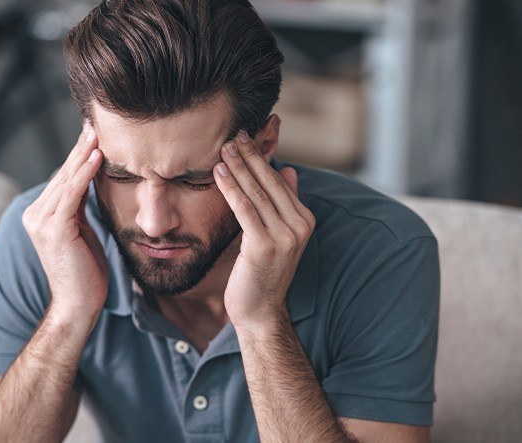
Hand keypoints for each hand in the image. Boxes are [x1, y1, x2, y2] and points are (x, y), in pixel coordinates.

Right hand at [22, 123, 107, 319]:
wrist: (79, 304)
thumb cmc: (86, 270)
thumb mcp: (83, 231)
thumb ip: (81, 208)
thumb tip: (92, 183)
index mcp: (42, 215)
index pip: (64, 178)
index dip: (79, 155)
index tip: (94, 133)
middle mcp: (36, 214)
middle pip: (64, 174)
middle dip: (81, 148)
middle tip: (95, 122)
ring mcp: (42, 221)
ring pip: (67, 180)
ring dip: (84, 154)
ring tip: (98, 131)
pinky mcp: (54, 229)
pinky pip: (72, 194)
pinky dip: (84, 173)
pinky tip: (97, 156)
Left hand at [213, 131, 315, 332]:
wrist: (260, 311)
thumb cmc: (264, 272)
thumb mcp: (279, 235)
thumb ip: (285, 203)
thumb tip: (288, 169)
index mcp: (304, 220)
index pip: (280, 181)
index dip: (261, 158)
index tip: (246, 138)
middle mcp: (299, 226)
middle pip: (270, 182)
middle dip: (250, 156)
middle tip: (234, 133)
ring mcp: (284, 236)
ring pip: (257, 192)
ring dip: (238, 167)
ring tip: (224, 146)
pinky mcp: (264, 245)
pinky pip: (245, 209)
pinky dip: (231, 188)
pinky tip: (219, 172)